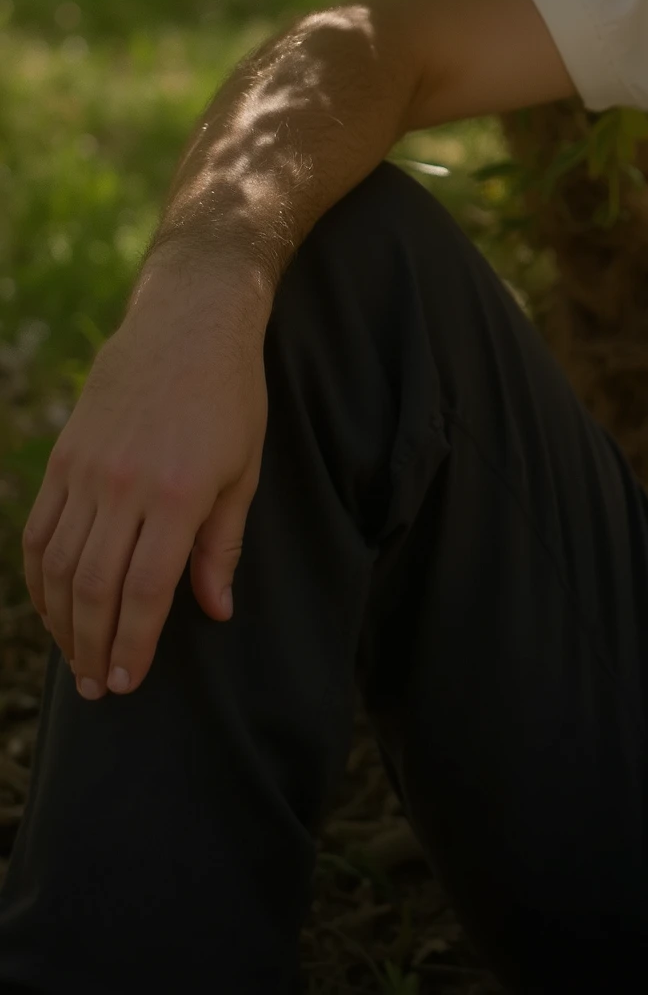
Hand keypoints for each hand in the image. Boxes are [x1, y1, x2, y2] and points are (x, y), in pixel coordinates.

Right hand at [23, 255, 269, 698]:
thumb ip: (223, 545)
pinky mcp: (62, 460)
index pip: (145, 588)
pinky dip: (39, 578)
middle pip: (93, 587)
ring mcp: (86, 472)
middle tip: (99, 686)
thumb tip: (216, 610)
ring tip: (76, 658)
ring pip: (57, 567)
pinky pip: (39, 533)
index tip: (126, 681)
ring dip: (61, 622)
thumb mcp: (245, 470)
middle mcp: (125, 486)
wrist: (188, 326)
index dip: (133, 642)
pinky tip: (51, 606)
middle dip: (93, 645)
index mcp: (179, 492)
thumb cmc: (231, 398)